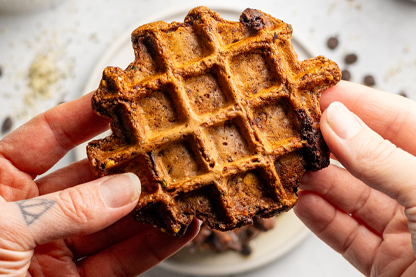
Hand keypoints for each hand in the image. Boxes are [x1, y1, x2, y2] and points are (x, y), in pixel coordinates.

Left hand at [0, 92, 198, 275]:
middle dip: (130, 166)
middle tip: (163, 149)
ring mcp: (56, 250)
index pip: (47, 136)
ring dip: (152, 207)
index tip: (120, 100)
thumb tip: (123, 190)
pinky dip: (155, 246)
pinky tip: (179, 228)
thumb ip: (66, 209)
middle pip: (91, 179)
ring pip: (114, 221)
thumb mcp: (1, 232)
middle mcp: (30, 213)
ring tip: (183, 187)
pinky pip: (123, 262)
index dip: (84, 116)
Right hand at [294, 81, 415, 275]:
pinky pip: (347, 234)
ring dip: (320, 183)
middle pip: (369, 159)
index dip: (359, 104)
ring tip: (292, 168)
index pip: (399, 121)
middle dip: (331, 145)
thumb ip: (382, 159)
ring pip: (353, 198)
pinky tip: (302, 203)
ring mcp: (407, 230)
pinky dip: (321, 219)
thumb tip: (339, 122)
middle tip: (296, 131)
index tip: (321, 93)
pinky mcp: (387, 262)